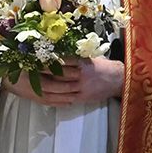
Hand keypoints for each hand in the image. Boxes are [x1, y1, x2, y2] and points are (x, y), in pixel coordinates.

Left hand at [4, 58, 123, 106]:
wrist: (121, 80)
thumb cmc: (106, 67)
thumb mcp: (92, 58)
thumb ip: (77, 58)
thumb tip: (60, 54)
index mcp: (83, 63)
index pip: (62, 61)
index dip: (49, 60)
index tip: (37, 57)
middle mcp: (82, 75)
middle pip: (59, 74)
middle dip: (44, 72)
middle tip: (30, 69)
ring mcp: (82, 87)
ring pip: (60, 87)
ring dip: (46, 86)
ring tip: (33, 83)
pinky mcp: (83, 97)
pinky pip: (66, 98)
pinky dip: (56, 97)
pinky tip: (46, 95)